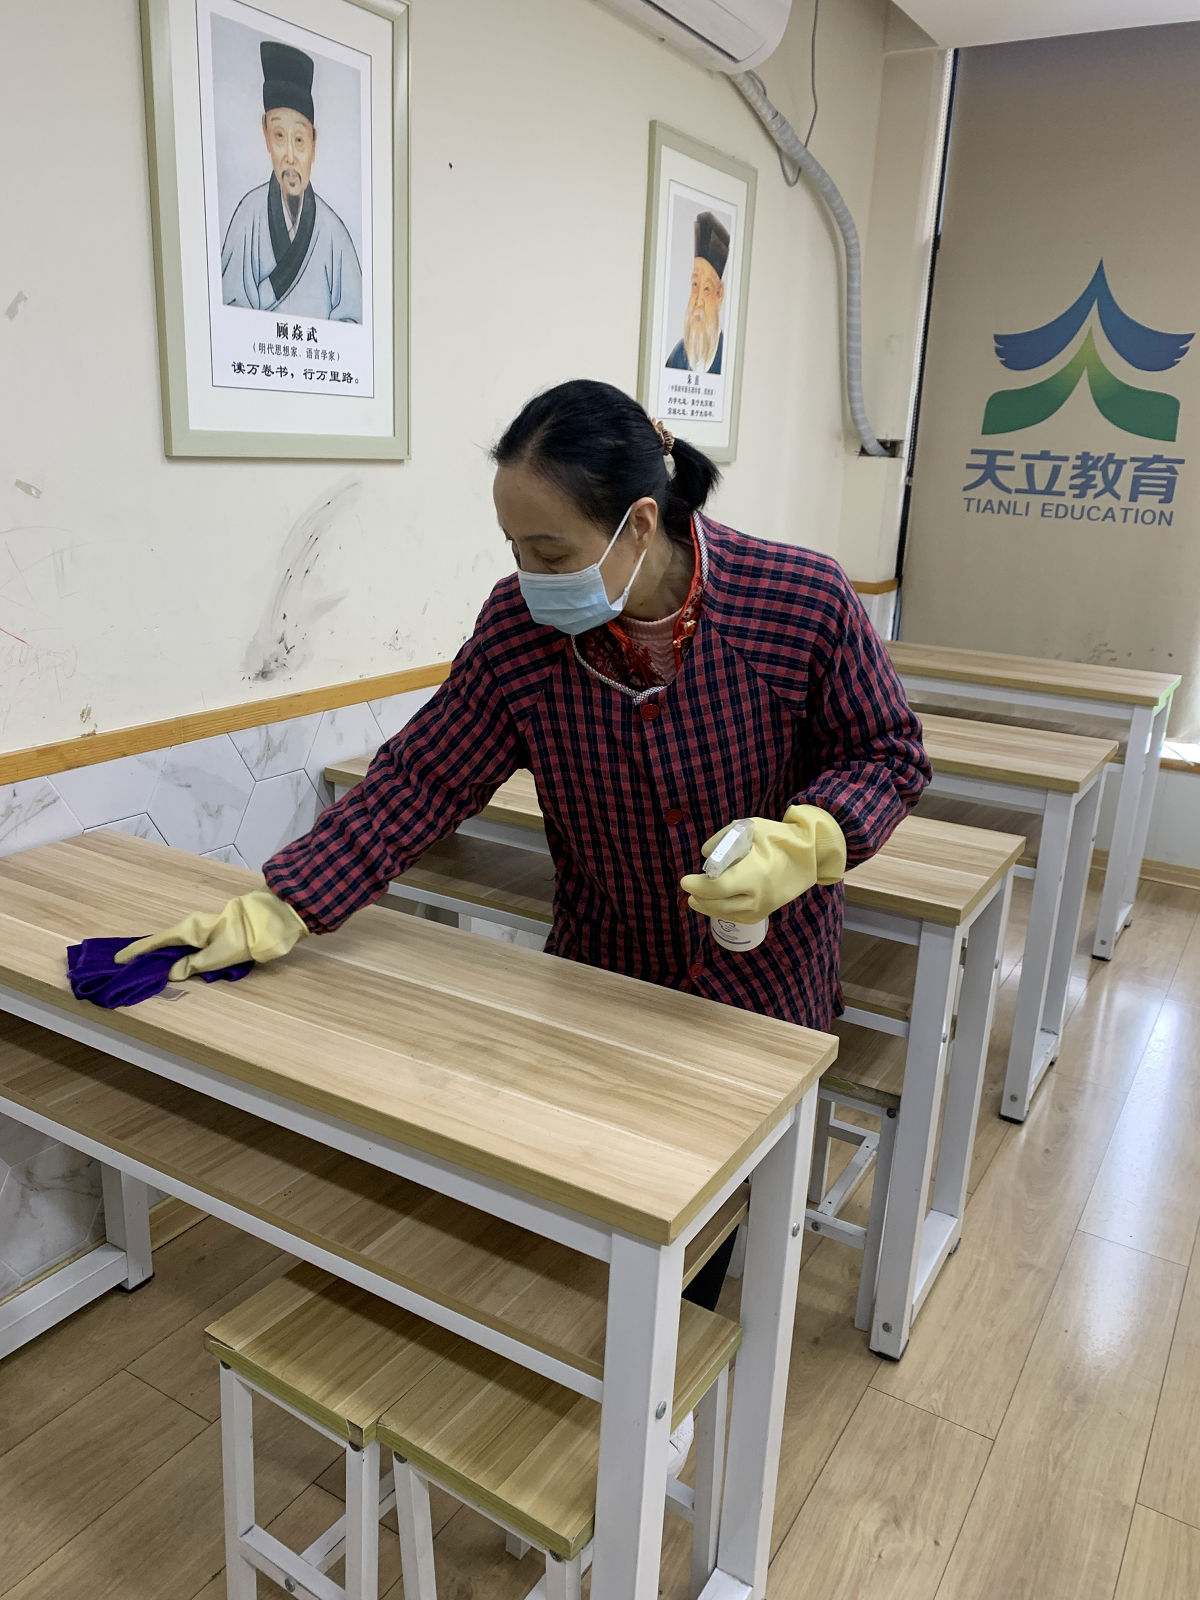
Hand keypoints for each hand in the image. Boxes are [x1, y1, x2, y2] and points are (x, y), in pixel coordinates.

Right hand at [114, 889, 308, 980]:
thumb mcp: (218, 956)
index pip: (156, 942)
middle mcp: (194, 927)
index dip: (137, 951)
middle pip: (164, 944)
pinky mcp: (216, 936)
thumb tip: (171, 974)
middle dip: (147, 957)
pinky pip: (191, 949)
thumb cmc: (245, 937)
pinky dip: (180, 958)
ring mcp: (205, 931)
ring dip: (164, 959)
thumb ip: (193, 965)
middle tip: (129, 971)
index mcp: (190, 929)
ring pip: (178, 947)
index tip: (117, 960)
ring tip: (148, 973)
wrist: (273, 920)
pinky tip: (177, 968)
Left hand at [679, 806, 845, 921]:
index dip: (698, 886)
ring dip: (708, 907)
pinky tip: (714, 905)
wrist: (810, 856)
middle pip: (719, 904)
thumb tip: (705, 856)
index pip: (717, 887)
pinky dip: (723, 912)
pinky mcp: (765, 912)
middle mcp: (758, 896)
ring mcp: (763, 907)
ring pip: (727, 914)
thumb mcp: (749, 828)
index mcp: (754, 873)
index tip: (685, 881)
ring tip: (696, 900)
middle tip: (689, 890)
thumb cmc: (778, 838)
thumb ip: (723, 840)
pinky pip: (738, 917)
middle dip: (700, 898)